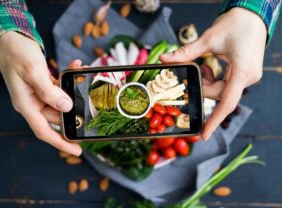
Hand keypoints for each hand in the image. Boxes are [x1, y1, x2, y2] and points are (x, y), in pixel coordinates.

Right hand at [0, 31, 84, 155]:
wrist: (10, 39)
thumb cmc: (16, 54)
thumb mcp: (33, 71)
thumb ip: (49, 91)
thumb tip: (66, 107)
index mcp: (26, 104)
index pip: (44, 131)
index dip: (61, 142)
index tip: (77, 150)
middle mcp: (32, 103)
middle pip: (57, 116)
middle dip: (75, 109)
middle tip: (90, 103)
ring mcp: (38, 95)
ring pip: (61, 100)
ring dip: (72, 90)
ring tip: (82, 73)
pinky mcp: (43, 86)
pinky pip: (59, 88)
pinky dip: (68, 80)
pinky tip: (76, 66)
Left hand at [160, 8, 265, 139]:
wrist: (254, 15)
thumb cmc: (236, 23)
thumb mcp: (209, 38)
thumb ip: (186, 52)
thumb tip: (165, 59)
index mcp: (241, 71)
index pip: (227, 102)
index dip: (214, 120)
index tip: (204, 134)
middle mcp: (248, 77)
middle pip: (220, 94)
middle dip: (202, 88)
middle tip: (192, 73)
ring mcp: (248, 76)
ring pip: (222, 90)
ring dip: (208, 82)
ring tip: (203, 66)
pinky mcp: (245, 73)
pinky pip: (227, 84)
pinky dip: (215, 79)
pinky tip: (209, 68)